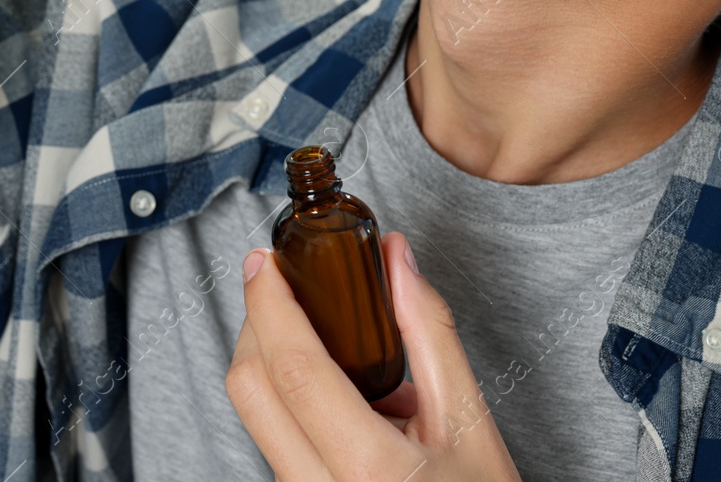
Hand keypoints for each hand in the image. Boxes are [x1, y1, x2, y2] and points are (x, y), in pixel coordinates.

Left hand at [226, 231, 521, 480]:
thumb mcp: (469, 419)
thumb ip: (428, 332)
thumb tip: (396, 260)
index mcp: (367, 468)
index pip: (293, 369)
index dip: (270, 305)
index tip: (263, 262)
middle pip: (251, 389)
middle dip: (256, 323)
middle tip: (280, 284)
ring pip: (256, 415)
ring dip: (271, 361)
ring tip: (325, 341)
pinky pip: (271, 441)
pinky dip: (286, 400)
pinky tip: (332, 391)